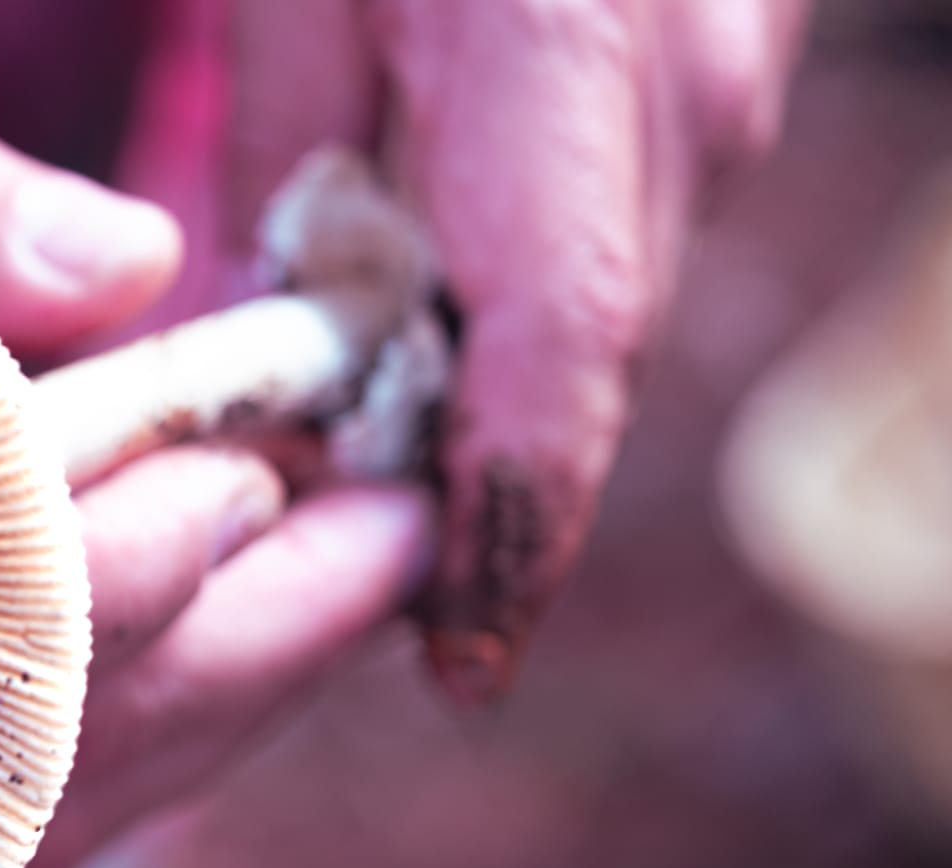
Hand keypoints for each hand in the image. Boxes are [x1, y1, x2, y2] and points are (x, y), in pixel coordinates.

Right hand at [0, 46, 427, 867]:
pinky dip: (121, 765)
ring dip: (221, 710)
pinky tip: (204, 675)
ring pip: (52, 821)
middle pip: (76, 744)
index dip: (185, 530)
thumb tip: (138, 261)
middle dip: (265, 631)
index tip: (292, 440)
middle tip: (399, 533)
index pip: (17, 615)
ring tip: (340, 596)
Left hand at [208, 0, 807, 700]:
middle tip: (378, 588)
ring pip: (611, 300)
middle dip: (484, 482)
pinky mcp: (733, 56)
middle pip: (586, 358)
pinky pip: (631, 225)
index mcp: (551, 51)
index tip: (456, 662)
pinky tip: (440, 313)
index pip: (555, 357)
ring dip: (503, 390)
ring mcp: (732, 63)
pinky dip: (535, 295)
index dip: (507, 530)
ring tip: (385, 465)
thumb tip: (278, 327)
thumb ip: (289, 151)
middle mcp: (679, 80)